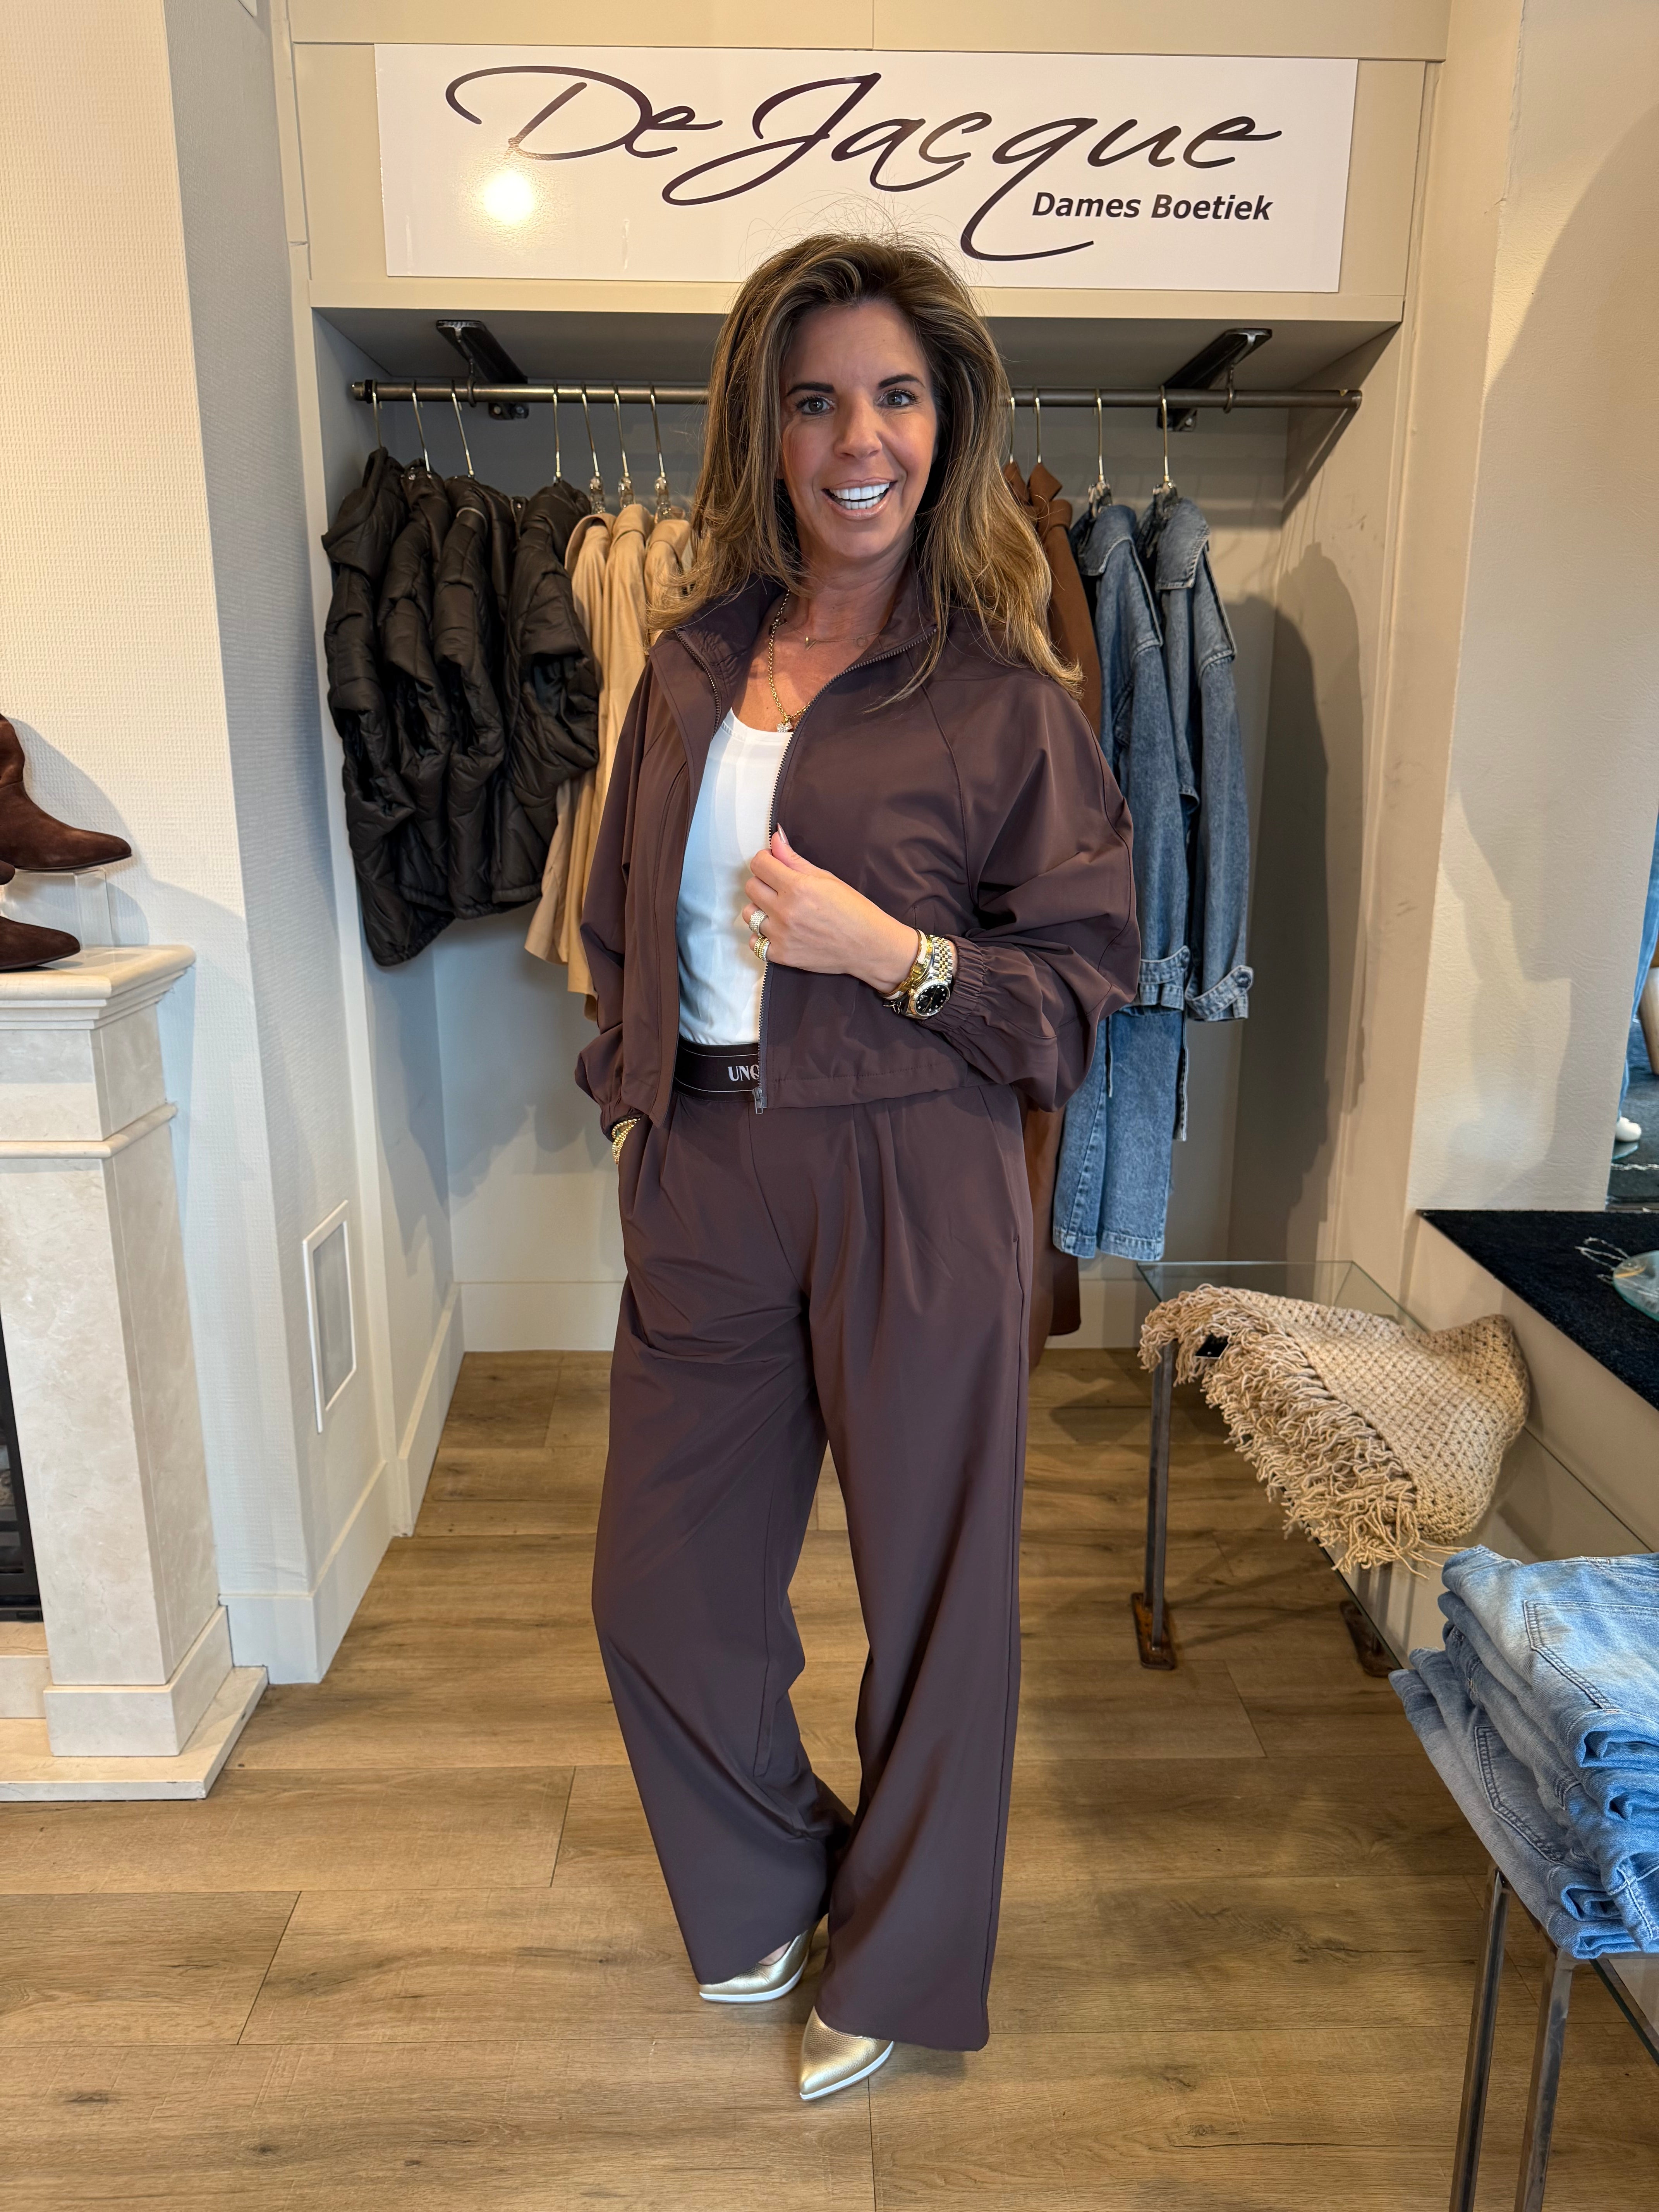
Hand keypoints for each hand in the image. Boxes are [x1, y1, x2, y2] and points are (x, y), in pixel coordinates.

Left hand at [744, 827, 919, 993]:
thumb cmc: (854, 910)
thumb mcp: (827, 879)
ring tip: (781, 912)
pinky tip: (780, 932)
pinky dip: (762, 937)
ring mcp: (781, 935)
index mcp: (797, 887)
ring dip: (761, 910)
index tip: (774, 865)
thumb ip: (795, 860)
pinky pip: (754, 942)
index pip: (759, 864)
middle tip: (781, 889)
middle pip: (750, 887)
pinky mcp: (781, 955)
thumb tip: (775, 839)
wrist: (869, 946)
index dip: (766, 860)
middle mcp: (785, 911)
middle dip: (763, 883)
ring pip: (749, 914)